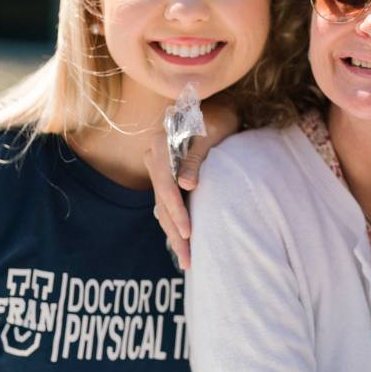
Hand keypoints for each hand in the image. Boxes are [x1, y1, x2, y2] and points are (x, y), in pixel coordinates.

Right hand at [143, 101, 239, 269]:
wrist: (216, 109)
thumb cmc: (217, 119)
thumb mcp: (210, 133)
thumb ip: (196, 157)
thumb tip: (186, 186)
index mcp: (161, 147)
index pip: (165, 186)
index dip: (176, 211)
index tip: (189, 233)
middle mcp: (154, 159)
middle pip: (162, 203)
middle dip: (175, 234)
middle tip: (188, 260)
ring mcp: (158, 171)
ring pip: (162, 209)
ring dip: (174, 236)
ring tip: (187, 261)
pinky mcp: (166, 179)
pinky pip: (166, 207)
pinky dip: (174, 225)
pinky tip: (183, 245)